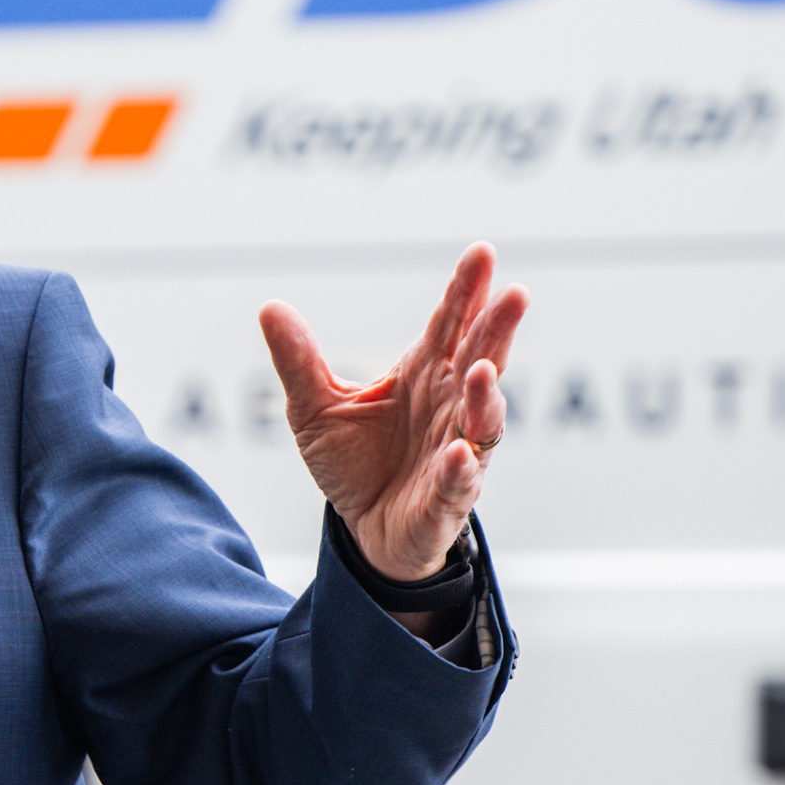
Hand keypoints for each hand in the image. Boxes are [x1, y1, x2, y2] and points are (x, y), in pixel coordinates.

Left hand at [258, 243, 527, 583]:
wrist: (363, 530)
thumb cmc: (353, 463)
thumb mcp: (313, 408)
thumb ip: (299, 361)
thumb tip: (270, 307)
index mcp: (424, 373)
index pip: (450, 325)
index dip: (467, 291)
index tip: (481, 254)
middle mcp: (450, 406)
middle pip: (481, 360)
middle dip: (497, 329)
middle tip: (513, 294)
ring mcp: (455, 451)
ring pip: (482, 419)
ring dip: (487, 396)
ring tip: (484, 370)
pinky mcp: (448, 499)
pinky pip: (460, 483)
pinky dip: (461, 469)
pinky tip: (458, 453)